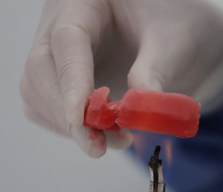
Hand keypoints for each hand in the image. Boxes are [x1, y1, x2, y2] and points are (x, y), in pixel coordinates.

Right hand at [21, 0, 222, 157]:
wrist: (183, 36)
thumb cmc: (179, 26)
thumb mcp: (175, 42)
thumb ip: (155, 72)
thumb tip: (134, 111)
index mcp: (86, 1)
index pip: (68, 38)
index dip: (71, 80)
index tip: (79, 117)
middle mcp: (62, 23)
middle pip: (42, 68)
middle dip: (67, 113)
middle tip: (98, 147)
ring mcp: (57, 54)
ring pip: (38, 93)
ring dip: (71, 127)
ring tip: (118, 140)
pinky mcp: (61, 81)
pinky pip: (49, 110)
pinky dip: (74, 130)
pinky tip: (105, 136)